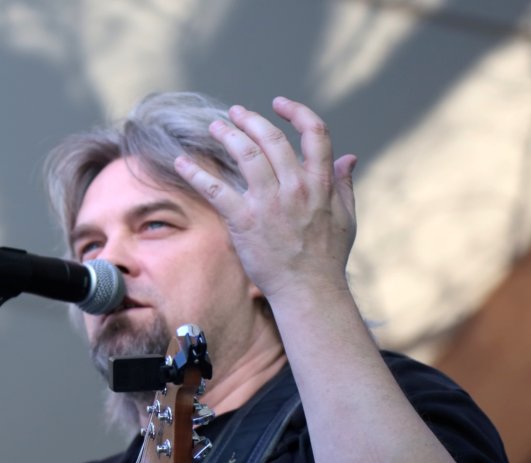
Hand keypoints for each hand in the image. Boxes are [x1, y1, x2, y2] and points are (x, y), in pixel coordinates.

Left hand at [174, 96, 357, 303]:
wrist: (308, 290)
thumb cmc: (327, 257)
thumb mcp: (346, 217)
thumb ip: (343, 184)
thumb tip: (349, 156)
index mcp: (321, 183)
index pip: (315, 133)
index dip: (297, 112)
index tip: (279, 105)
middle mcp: (295, 187)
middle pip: (272, 139)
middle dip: (251, 120)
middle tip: (235, 114)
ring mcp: (269, 203)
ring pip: (246, 155)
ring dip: (228, 136)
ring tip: (216, 127)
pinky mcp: (245, 220)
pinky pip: (216, 189)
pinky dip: (196, 173)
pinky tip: (181, 162)